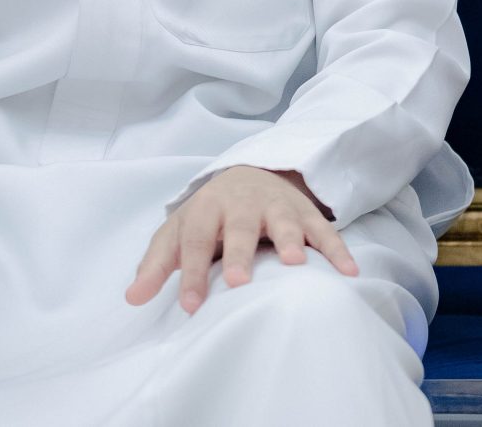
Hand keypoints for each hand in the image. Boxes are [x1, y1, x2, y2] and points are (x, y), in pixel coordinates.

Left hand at [126, 167, 357, 312]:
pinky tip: (349, 272)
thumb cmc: (208, 216)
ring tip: (293, 262)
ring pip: (286, 221)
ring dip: (291, 239)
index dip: (191, 272)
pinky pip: (325, 231)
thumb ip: (156, 266)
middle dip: (240, 252)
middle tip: (237, 280)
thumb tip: (132, 299)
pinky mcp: (306, 214)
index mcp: (207, 209)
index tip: (189, 306)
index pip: (195, 240)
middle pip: (241, 227)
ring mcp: (279, 207)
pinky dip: (337, 250)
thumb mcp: (177, 233)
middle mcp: (244, 204)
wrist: (250, 174)